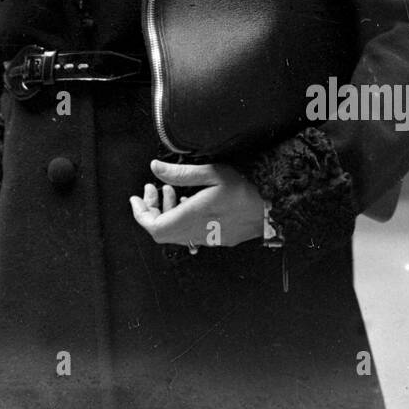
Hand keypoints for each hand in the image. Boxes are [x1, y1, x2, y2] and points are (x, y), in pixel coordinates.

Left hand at [128, 159, 266, 249]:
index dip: (141, 214)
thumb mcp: (211, 173)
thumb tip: (155, 168)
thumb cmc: (244, 189)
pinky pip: (190, 233)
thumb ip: (180, 173)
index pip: (154, 227)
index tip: (135, 198)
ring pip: (176, 233)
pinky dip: (181, 218)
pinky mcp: (218, 239)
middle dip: (152, 209)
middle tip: (152, 188)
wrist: (273, 208)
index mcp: (191, 218)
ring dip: (167, 212)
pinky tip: (189, 201)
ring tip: (171, 190)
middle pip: (162, 231)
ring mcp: (208, 239)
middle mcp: (197, 233)